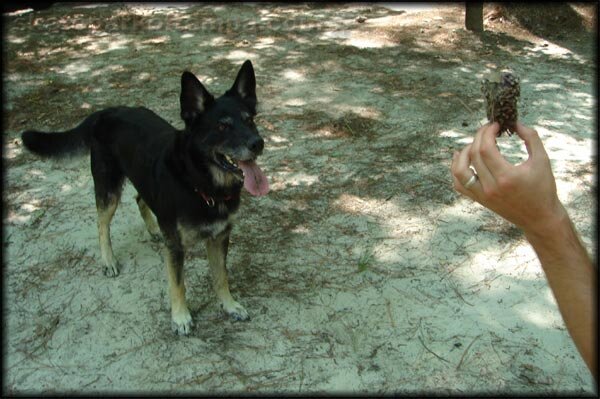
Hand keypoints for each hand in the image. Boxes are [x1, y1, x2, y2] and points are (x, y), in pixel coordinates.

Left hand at [451, 122, 567, 237]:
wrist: (540, 218)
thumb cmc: (543, 188)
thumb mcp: (542, 160)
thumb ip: (531, 138)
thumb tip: (515, 123)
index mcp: (506, 177)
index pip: (486, 148)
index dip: (487, 132)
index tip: (495, 125)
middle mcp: (491, 187)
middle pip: (473, 155)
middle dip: (478, 137)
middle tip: (487, 129)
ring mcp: (482, 195)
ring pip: (459, 171)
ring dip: (463, 153)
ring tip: (474, 144)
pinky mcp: (479, 200)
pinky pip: (459, 184)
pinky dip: (456, 170)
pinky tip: (461, 158)